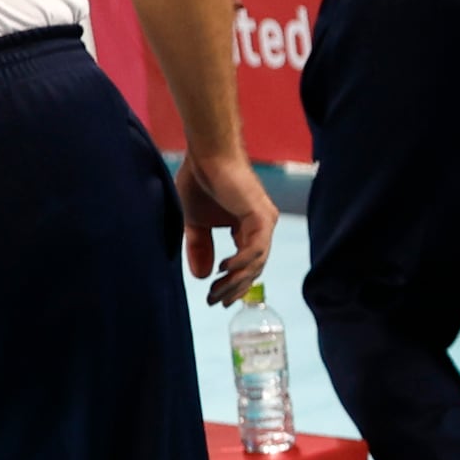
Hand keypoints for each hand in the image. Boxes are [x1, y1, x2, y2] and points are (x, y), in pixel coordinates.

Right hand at [181, 145, 277, 296]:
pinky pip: (256, 248)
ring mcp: (264, 222)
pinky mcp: (261, 216)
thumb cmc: (201, 181)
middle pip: (253, 269)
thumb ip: (200, 247)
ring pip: (256, 262)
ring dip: (235, 280)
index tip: (216, 300)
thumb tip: (203, 277)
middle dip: (233, 289)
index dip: (232, 285)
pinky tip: (224, 270)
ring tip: (216, 291)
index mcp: (248, 229)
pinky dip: (241, 261)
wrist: (206, 156)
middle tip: (215, 303)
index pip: (247, 266)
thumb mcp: (195, 222)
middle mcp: (261, 227)